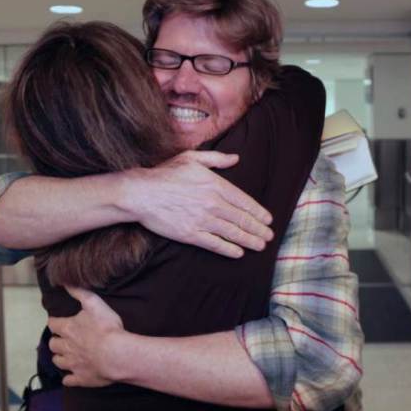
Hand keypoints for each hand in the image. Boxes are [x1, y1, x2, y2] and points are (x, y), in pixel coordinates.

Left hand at [48, 287, 123, 387]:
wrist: (117, 354)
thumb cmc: (107, 327)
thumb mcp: (94, 303)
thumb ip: (79, 292)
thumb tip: (65, 283)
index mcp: (68, 329)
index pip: (53, 324)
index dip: (54, 322)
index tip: (57, 322)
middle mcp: (66, 347)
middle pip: (53, 344)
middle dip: (56, 341)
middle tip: (62, 339)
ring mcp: (72, 364)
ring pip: (58, 362)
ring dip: (60, 358)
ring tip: (65, 355)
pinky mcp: (81, 378)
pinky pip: (68, 381)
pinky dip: (68, 378)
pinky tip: (70, 376)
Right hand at [120, 150, 273, 257]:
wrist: (141, 193)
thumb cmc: (164, 174)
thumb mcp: (191, 158)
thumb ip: (216, 159)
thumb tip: (235, 158)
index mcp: (215, 184)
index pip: (244, 201)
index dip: (258, 212)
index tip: (267, 220)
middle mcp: (212, 203)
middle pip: (241, 219)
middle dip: (258, 229)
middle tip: (268, 236)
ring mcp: (202, 220)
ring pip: (232, 233)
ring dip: (249, 240)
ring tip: (259, 246)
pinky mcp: (190, 234)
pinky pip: (214, 244)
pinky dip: (228, 249)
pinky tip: (238, 252)